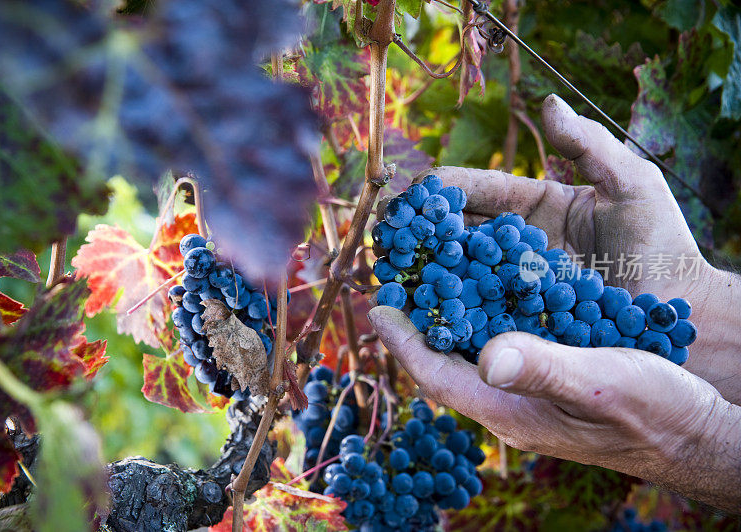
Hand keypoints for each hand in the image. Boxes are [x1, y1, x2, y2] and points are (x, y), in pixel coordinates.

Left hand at [368, 305, 740, 512]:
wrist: (696, 431)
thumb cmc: (655, 413)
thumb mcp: (601, 383)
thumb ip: (544, 369)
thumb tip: (486, 357)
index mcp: (509, 408)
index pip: (435, 375)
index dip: (403, 342)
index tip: (376, 306)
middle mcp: (508, 401)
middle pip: (444, 360)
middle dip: (416, 322)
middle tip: (394, 278)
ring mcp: (526, 391)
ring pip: (469, 351)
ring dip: (447, 315)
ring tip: (428, 274)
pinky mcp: (547, 378)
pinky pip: (499, 344)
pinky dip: (484, 314)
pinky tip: (487, 285)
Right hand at [414, 94, 740, 403]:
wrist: (682, 315)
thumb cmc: (662, 245)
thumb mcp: (631, 183)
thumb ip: (589, 144)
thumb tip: (546, 103)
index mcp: (535, 205)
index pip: (477, 190)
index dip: (440, 189)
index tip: (408, 192)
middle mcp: (517, 244)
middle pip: (457, 231)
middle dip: (417, 230)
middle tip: (381, 232)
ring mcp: (515, 283)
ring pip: (459, 270)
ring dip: (421, 269)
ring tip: (386, 270)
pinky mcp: (519, 319)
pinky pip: (476, 310)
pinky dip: (445, 309)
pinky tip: (417, 311)